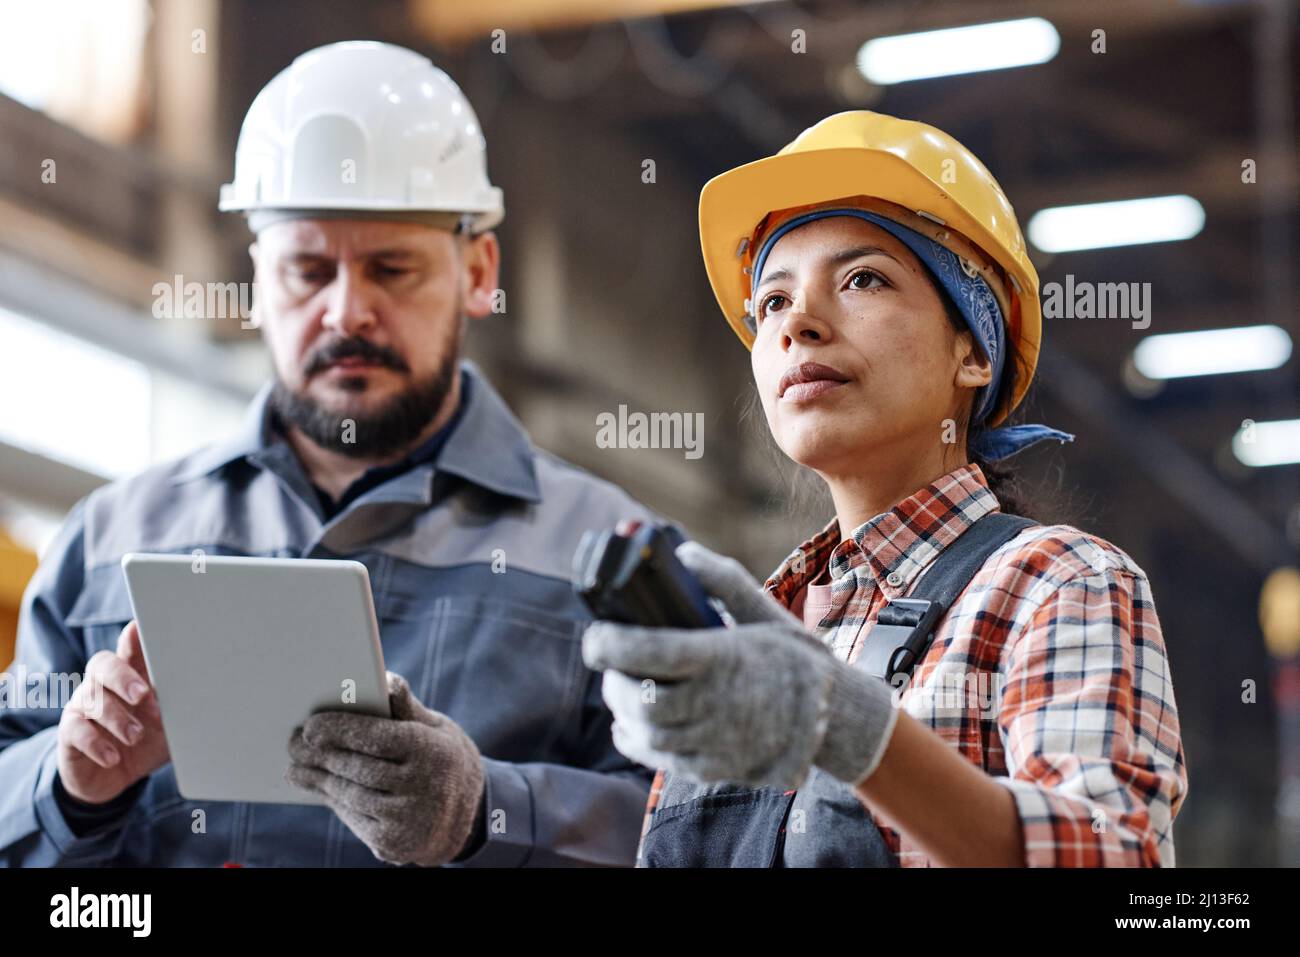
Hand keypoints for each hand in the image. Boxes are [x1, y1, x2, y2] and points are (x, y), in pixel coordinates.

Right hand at [57, 621, 169, 803]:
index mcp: (130, 676)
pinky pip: (76, 730)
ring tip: (136, 736)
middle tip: (142, 694)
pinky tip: (113, 757)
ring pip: (91, 700)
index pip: (130, 649)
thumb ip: (180, 705)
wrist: (116, 778)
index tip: (139, 628)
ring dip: (116, 718)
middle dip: (122, 677)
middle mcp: (103, 685)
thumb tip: (204, 692)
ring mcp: (83, 707)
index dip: (133, 638)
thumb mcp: (169, 723)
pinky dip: (96, 744)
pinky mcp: (69, 733)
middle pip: (102, 665)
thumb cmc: (147, 740)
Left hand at [285, 672, 484, 866]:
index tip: (311, 726)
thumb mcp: (435, 729)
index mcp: (431, 751)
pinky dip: (334, 799)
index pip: (376, 737)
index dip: (339, 730)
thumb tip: (385, 679)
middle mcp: (421, 787)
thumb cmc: (444, 760)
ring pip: (349, 793)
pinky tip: (319, 786)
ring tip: (297, 765)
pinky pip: (353, 817)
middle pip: (356, 767)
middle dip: (319, 754)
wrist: (467, 818)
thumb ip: (405, 707)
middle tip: (293, 743)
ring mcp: (406, 820)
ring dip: (318, 778)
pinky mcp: (392, 843)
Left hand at [582, 542, 898, 789]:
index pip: (650, 652)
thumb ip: (722, 578)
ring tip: (622, 686)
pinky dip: (636, 740)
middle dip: (613, 680)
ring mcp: (715, 742)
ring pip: (646, 732)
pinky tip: (630, 722)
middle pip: (641, 699)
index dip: (610, 645)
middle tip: (608, 661)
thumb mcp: (765, 611)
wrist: (835, 717)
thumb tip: (681, 553)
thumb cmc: (795, 658)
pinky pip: (660, 759)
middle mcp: (716, 704)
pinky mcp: (714, 769)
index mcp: (723, 658)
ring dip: (622, 709)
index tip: (594, 636)